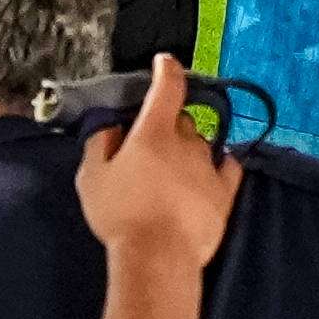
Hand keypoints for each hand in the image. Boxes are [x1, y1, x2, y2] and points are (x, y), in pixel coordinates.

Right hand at [75, 55, 235, 266]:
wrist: (158, 256)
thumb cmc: (120, 215)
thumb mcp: (92, 178)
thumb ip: (100, 144)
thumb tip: (110, 127)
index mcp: (153, 132)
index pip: (167, 87)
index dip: (167, 70)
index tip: (165, 62)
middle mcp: (186, 142)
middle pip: (182, 119)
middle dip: (169, 123)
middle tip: (150, 144)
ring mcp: (209, 166)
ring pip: (202, 143)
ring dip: (188, 147)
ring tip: (172, 169)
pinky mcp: (224, 192)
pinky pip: (227, 166)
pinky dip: (218, 163)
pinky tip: (209, 171)